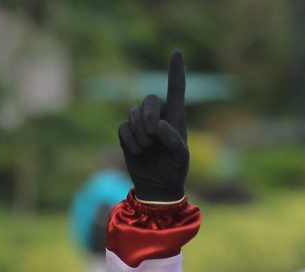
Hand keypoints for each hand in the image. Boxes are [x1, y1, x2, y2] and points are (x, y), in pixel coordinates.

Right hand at [118, 50, 188, 201]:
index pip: (176, 89)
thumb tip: (159, 126)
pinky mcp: (127, 133)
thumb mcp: (181, 158)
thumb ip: (174, 141)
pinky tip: (138, 151)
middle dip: (149, 115)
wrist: (158, 186)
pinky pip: (123, 127)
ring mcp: (141, 124)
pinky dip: (131, 140)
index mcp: (176, 118)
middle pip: (149, 99)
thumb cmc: (175, 171)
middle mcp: (158, 116)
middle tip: (153, 135)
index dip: (176, 71)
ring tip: (148, 148)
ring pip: (134, 113)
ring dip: (140, 132)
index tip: (177, 52)